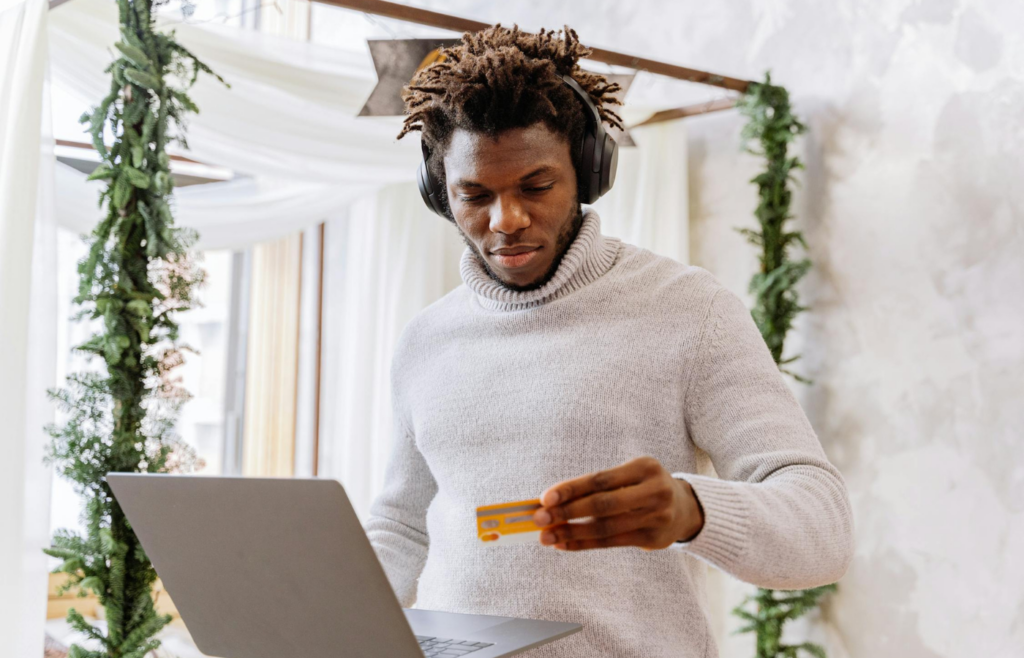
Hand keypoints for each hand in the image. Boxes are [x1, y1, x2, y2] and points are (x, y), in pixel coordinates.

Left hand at [533, 456, 704, 550]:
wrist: (685, 509)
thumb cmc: (642, 488)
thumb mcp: (629, 476)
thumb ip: (598, 487)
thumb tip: (551, 500)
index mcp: (645, 466)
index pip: (601, 479)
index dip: (571, 489)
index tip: (544, 498)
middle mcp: (655, 490)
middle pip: (603, 504)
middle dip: (567, 512)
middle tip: (539, 519)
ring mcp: (657, 516)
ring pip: (605, 527)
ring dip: (571, 533)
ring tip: (547, 537)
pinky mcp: (654, 539)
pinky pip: (611, 543)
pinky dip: (584, 544)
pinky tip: (564, 545)